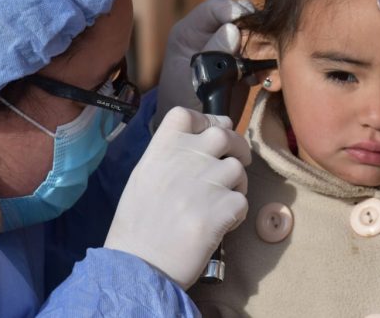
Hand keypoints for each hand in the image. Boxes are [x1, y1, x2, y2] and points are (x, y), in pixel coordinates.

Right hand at [104, 107, 250, 289]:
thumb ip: (171, 157)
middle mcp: (186, 159)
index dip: (206, 119)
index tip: (211, 131)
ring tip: (221, 201)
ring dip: (236, 183)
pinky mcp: (224, 208)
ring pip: (238, 169)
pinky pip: (242, 201)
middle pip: (224, 134)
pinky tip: (220, 224)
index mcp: (162, 149)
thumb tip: (200, 146)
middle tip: (237, 159)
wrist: (139, 265)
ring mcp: (207, 182)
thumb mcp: (144, 178)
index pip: (189, 114)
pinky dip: (235, 213)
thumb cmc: (137, 226)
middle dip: (236, 145)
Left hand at [155, 0, 253, 124]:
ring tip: (258, 62)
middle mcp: (211, 34)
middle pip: (240, 15)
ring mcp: (228, 48)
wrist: (191, 125)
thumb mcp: (192, 76)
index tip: (245, 18)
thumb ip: (212, 52)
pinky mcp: (242, 63)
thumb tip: (233, 29)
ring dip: (261, 45)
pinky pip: (261, 53)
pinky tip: (258, 77)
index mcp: (191, 31)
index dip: (232, 9)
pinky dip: (264, 61)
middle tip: (257, 44)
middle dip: (251, 27)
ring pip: (254, 32)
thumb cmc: (182, 101)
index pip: (215, 7)